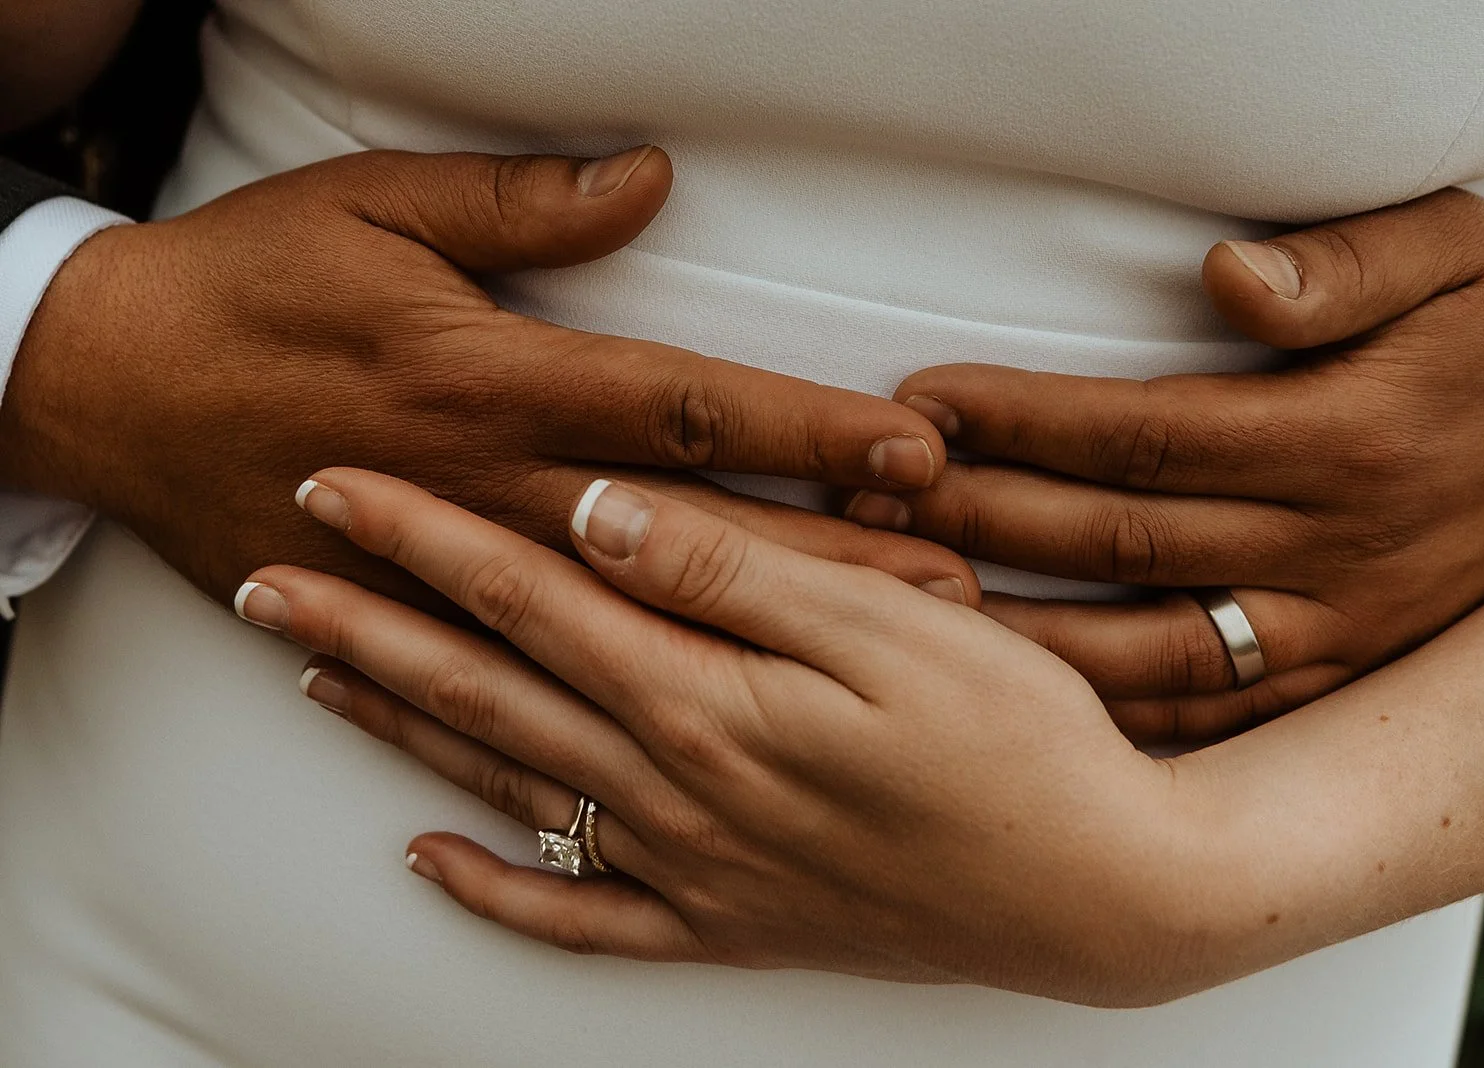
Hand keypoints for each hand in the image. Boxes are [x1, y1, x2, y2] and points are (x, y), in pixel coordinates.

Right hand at [0, 147, 975, 609]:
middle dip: (827, 556)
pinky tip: (706, 718)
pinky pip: (535, 670)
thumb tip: (647, 182)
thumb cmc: (251, 284)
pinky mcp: (415, 613)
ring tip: (875, 654)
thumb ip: (524, 202)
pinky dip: (630, 694)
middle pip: (697, 535)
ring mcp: (458, 564)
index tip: (914, 451)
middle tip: (950, 578)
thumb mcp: (377, 205)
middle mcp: (493, 485)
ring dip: (762, 634)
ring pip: (637, 617)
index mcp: (497, 378)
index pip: (690, 407)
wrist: (109, 389)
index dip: (808, 432)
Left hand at [236, 469, 1217, 1006]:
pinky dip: (494, 887)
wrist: (1100, 894)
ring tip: (315, 679)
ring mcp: (690, 868)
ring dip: (401, 727)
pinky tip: (429, 858)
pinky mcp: (727, 926)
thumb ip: (729, 570)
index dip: (423, 534)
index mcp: (707, 698)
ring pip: (506, 785)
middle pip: (483, 688)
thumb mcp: (888, 630)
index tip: (338, 485)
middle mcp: (672, 788)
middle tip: (265, 577)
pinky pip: (576, 916)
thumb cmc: (1015, 745)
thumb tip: (599, 511)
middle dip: (364, 624)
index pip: (528, 593)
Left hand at [847, 189, 1483, 738]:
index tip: (920, 404)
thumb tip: (1226, 280)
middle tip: (871, 506)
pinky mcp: (1341, 670)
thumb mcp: (1457, 252)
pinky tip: (1021, 702)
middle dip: (982, 522)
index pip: (1141, 436)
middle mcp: (1333, 547)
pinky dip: (1111, 714)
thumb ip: (1344, 266)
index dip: (1020, 422)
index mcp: (1342, 439)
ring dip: (1019, 634)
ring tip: (908, 608)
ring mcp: (1338, 626)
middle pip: (1118, 544)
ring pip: (1147, 650)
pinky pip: (1210, 714)